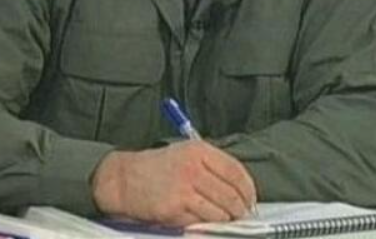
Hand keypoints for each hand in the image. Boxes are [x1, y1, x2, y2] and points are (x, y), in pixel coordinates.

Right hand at [91, 140, 256, 225]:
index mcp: (199, 150)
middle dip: (240, 209)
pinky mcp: (175, 208)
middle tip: (241, 215)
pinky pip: (202, 221)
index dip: (248, 188)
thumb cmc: (157, 167)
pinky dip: (207, 224)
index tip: (250, 199)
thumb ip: (211, 166)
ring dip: (225, 219)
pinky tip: (203, 220)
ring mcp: (184, 188)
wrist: (125, 178)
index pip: (235, 170)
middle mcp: (194, 167)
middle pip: (231, 193)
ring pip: (220, 211)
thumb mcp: (185, 154)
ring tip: (223, 218)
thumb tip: (238, 188)